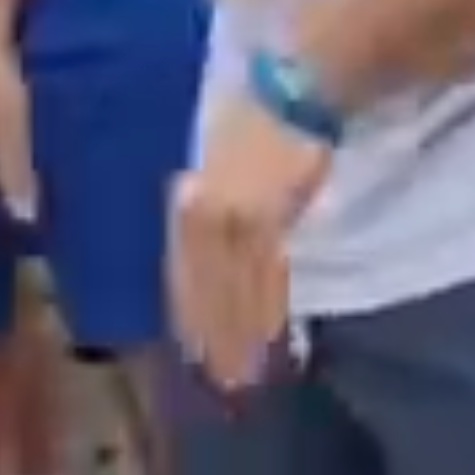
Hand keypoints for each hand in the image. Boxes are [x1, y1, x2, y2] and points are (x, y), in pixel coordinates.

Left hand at [167, 83, 333, 394]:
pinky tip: (272, 337)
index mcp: (188, 202)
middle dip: (212, 338)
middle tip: (220, 385)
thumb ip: (210, 199)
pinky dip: (267, 310)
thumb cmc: (259, 115)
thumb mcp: (220, 159)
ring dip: (238, 336)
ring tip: (244, 377)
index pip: (184, 271)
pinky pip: (266, 276)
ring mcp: (234, 219)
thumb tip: (210, 231)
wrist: (291, 89)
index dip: (189, 313)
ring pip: (233, 291)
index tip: (191, 351)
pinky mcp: (268, 219)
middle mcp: (202, 214)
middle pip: (206, 289)